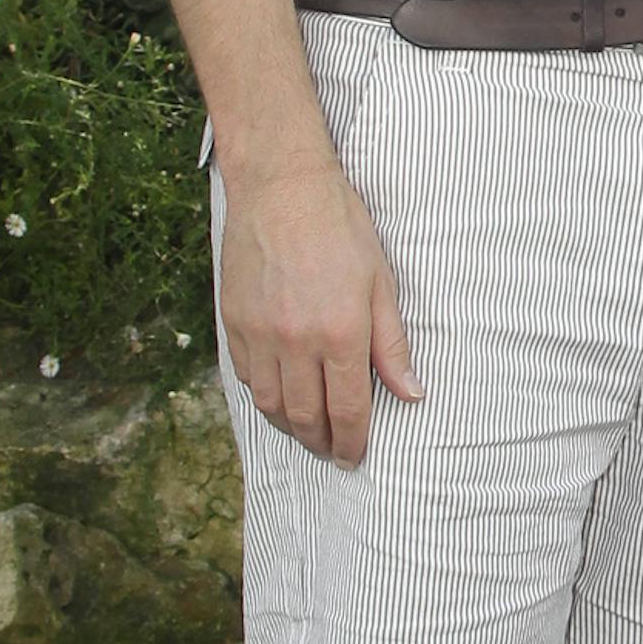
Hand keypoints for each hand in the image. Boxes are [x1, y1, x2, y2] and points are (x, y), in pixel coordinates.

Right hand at [219, 152, 418, 465]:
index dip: (352, 442)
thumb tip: (409, 393)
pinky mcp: (232, 321)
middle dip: (321, 443)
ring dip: (291, 426)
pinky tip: (280, 394)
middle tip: (333, 452)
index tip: (354, 457)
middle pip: (305, 417)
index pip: (346, 411)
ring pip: (271, 404)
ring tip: (307, 432)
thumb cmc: (340, 228)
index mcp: (339, 333)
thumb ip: (392, 345)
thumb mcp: (380, 283)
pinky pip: (246, 376)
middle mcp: (295, 341)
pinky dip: (264, 394)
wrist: (282, 186)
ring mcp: (258, 333)